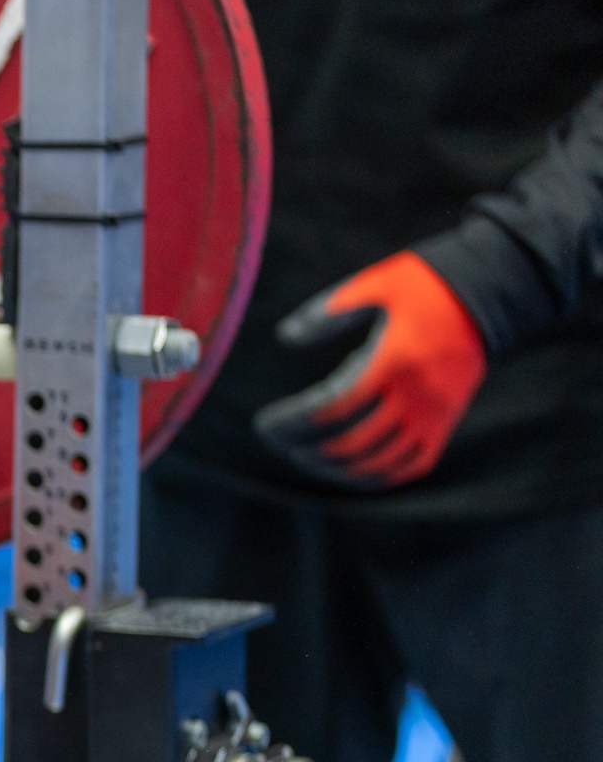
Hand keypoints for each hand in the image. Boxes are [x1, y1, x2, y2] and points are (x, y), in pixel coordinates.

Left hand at [252, 250, 486, 487]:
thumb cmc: (427, 285)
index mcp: (393, 362)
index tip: (266, 425)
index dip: (293, 424)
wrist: (494, 293)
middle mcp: (415, 395)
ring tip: (307, 457)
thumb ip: (327, 313)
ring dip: (335, 468)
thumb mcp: (376, 286)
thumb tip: (285, 336)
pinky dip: (378, 475)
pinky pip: (412, 465)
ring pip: (378, 462)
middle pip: (349, 443)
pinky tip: (350, 471)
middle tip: (281, 443)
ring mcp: (434, 414)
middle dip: (306, 449)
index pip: (332, 409)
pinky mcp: (446, 422)